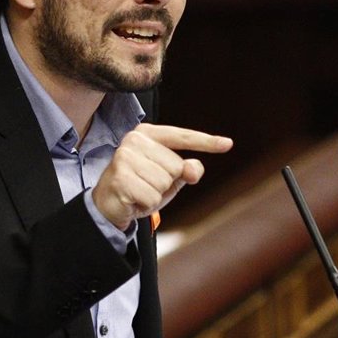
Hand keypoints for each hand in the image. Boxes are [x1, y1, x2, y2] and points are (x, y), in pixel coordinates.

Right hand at [93, 124, 231, 229]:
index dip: (206, 142)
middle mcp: (134, 140)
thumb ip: (187, 170)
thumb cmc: (141, 186)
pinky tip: (133, 199)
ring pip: (165, 182)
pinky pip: (152, 197)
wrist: (108, 204)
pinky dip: (147, 204)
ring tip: (140, 192)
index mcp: (148, 134)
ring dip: (155, 194)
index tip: (228, 144)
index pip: (182, 137)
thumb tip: (194, 170)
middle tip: (146, 185)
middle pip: (176, 166)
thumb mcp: (170, 178)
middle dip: (166, 183)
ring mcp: (125, 157)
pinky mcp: (121, 177)